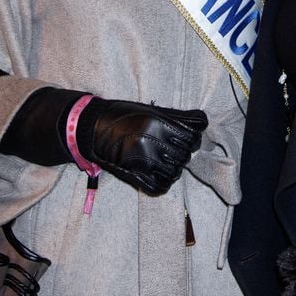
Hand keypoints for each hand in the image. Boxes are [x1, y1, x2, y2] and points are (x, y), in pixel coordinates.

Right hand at [82, 99, 207, 194]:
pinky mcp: (134, 176)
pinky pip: (160, 186)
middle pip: (185, 156)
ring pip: (175, 172)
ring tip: (170, 160)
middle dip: (185, 153)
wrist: (93, 127)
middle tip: (177, 149)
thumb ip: (177, 116)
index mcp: (158, 125)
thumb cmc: (123, 114)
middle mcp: (152, 144)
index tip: (189, 137)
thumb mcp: (150, 109)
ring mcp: (143, 162)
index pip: (192, 138)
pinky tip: (162, 173)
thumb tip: (202, 121)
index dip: (194, 138)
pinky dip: (165, 182)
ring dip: (176, 167)